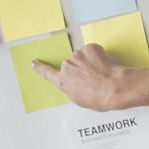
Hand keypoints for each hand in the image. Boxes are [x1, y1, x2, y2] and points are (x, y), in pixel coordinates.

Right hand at [31, 43, 148, 111]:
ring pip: (82, 57)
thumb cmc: (100, 97)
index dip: (40, 67)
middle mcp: (67, 66)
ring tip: (100, 73)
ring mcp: (77, 55)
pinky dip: (98, 56)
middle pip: (71, 65)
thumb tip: (74, 82)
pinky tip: (104, 65)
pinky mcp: (89, 48)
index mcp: (63, 82)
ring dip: (89, 62)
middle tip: (93, 78)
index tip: (34, 62)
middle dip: (80, 69)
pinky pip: (92, 51)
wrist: (115, 87)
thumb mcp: (80, 100)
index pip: (47, 73)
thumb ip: (71, 88)